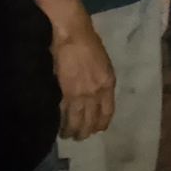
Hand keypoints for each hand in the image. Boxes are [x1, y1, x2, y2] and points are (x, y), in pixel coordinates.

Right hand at [53, 19, 114, 139]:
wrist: (73, 33)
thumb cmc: (88, 43)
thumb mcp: (102, 63)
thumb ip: (99, 80)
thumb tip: (93, 93)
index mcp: (109, 82)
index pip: (108, 111)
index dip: (102, 123)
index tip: (97, 129)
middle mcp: (98, 91)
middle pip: (93, 119)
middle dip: (87, 131)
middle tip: (80, 136)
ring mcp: (82, 94)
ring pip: (79, 121)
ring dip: (73, 131)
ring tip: (69, 136)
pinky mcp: (66, 93)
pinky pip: (66, 114)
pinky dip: (63, 123)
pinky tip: (60, 128)